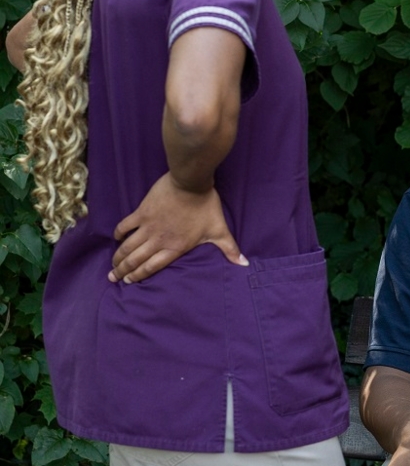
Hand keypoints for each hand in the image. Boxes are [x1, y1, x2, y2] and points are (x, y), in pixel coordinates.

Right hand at [110, 173, 245, 282]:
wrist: (191, 183)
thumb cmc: (206, 207)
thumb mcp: (220, 230)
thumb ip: (229, 249)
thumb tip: (243, 264)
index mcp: (175, 248)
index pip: (152, 267)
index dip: (139, 276)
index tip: (129, 282)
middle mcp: (158, 240)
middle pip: (135, 260)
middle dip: (122, 271)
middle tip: (112, 277)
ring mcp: (148, 226)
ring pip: (127, 246)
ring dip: (117, 257)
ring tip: (111, 265)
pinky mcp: (141, 212)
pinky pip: (125, 226)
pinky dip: (119, 233)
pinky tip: (116, 238)